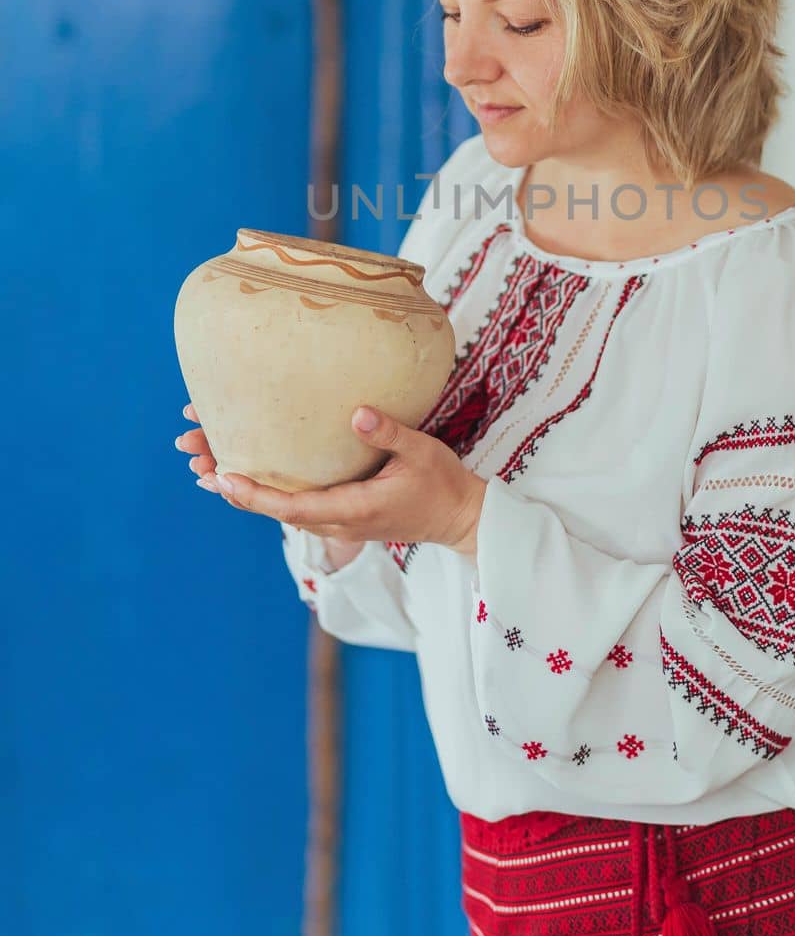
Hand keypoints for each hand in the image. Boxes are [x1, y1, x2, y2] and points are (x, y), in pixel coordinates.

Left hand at [179, 401, 486, 560]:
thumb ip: (389, 433)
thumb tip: (357, 412)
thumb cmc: (443, 483)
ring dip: (242, 489)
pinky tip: (244, 474)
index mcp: (353, 510)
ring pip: (279, 509)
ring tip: (203, 460)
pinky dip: (264, 492)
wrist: (459, 518)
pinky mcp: (339, 516)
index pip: (292, 507)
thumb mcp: (421, 452)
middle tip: (193, 455)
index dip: (254, 495)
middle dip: (232, 485)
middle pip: (273, 509)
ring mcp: (337, 523)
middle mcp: (338, 522)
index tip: (221, 477)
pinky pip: (292, 506)